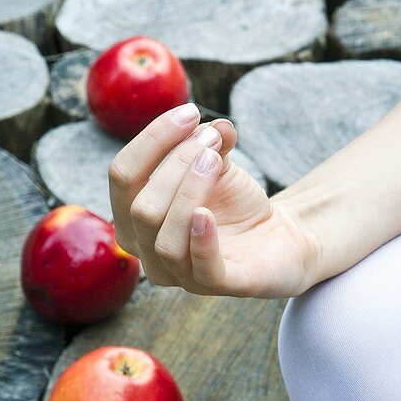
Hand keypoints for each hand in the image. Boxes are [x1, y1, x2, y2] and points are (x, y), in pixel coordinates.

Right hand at [108, 103, 320, 298]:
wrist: (277, 238)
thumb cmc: (234, 204)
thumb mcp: (217, 165)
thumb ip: (209, 142)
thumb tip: (216, 126)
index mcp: (133, 218)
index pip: (122, 176)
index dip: (152, 140)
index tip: (190, 113)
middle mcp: (147, 252)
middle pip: (141, 206)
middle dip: (176, 163)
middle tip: (212, 140)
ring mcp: (180, 275)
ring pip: (164, 236)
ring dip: (189, 189)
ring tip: (216, 159)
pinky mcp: (218, 286)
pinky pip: (200, 269)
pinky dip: (201, 239)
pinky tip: (208, 212)